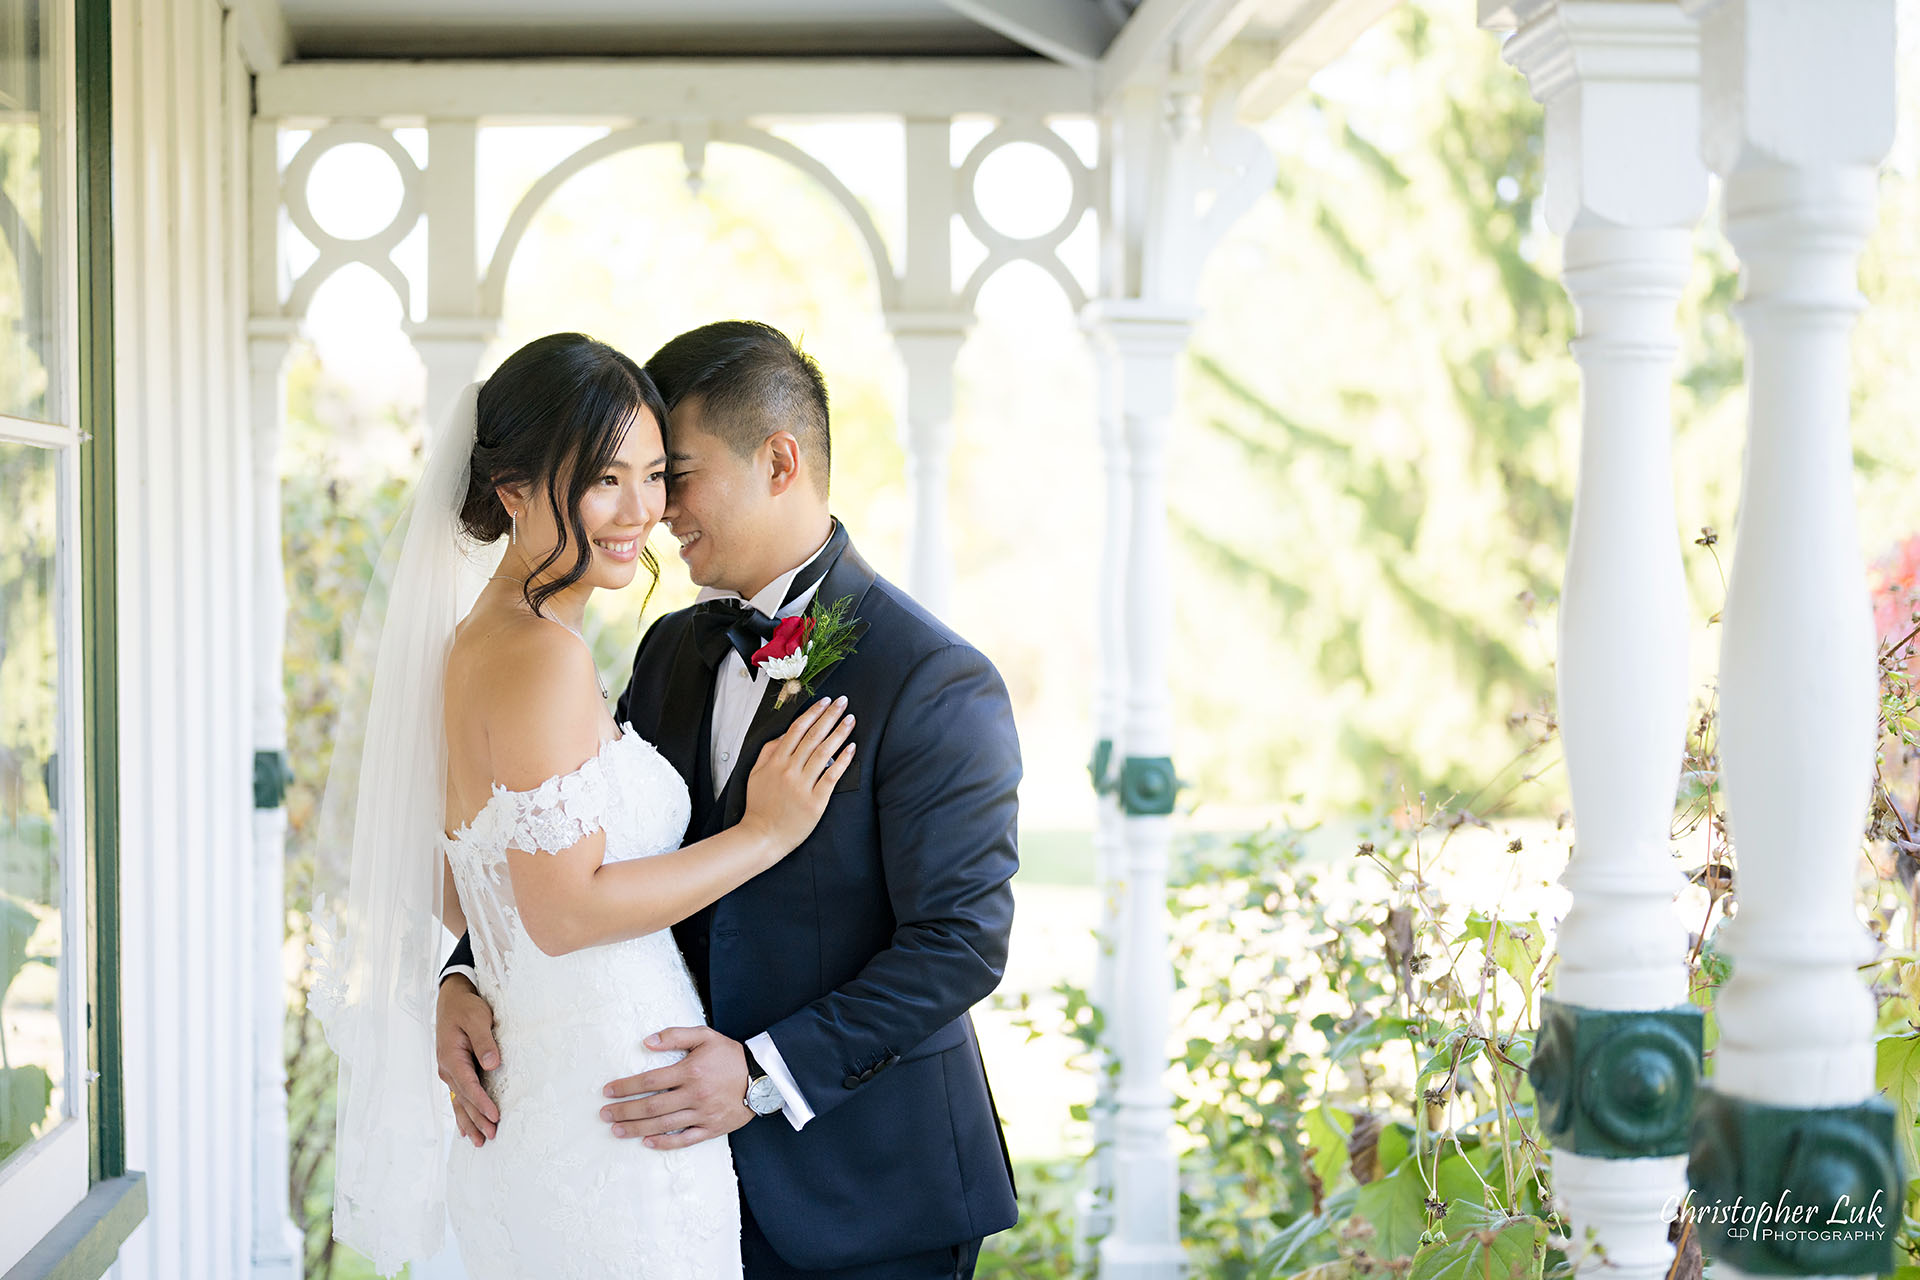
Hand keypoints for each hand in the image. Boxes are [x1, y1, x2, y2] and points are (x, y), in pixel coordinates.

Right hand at [437, 974, 501, 1146]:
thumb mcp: (477, 1018)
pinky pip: (458, 1096)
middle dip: (477, 1119)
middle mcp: (447, 1069)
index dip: (481, 1103)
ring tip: (479, 1141)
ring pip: (459, 1101)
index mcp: (451, 1057)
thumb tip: (493, 1064)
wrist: (451, 1000)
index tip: (494, 1116)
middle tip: (491, 1136)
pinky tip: (466, 1129)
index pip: (468, 1085)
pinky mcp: (454, 1071)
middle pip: (463, 1099)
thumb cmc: (466, 1007)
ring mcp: (449, 1072)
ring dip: (470, 1121)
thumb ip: (484, 1041)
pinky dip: (462, 1113)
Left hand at [600, 1026, 754, 1148]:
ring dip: (637, 1129)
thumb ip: (675, 1035)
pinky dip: (665, 1143)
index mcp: (690, 1071)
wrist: (763, 1077)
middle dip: (624, 1111)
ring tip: (616, 1130)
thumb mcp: (705, 1036)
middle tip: (604, 1114)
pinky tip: (647, 1143)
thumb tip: (646, 1042)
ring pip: (663, 1125)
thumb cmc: (730, 1055)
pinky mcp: (712, 1128)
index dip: (626, 1087)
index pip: (649, 1081)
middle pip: (651, 1106)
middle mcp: (694, 1094)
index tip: (608, 1091)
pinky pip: (685, 1139)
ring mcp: (703, 1114)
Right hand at [741, 696, 855, 852]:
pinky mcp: (816, 801)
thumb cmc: (759, 806)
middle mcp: (790, 770)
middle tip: (843, 701)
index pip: (797, 730)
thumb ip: (768, 752)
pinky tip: (852, 748)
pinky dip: (843, 760)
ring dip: (839, 732)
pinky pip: (832, 776)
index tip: (824, 701)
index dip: (812, 713)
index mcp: (775, 762)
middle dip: (830, 715)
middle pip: (813, 736)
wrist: (762, 836)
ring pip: (824, 752)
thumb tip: (784, 735)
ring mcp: (803, 785)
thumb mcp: (755, 774)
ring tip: (850, 719)